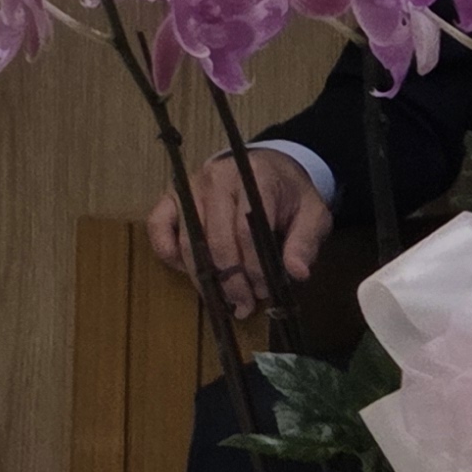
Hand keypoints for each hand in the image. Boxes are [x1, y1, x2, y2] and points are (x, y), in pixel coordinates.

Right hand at [146, 150, 326, 319]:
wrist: (268, 165)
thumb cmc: (289, 193)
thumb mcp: (312, 214)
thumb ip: (305, 242)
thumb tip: (297, 274)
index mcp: (253, 176)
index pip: (247, 229)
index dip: (253, 267)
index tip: (262, 293)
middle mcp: (216, 177)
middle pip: (216, 237)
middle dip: (230, 278)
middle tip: (243, 305)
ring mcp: (191, 185)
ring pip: (189, 237)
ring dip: (203, 274)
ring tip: (222, 299)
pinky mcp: (172, 194)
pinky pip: (158, 225)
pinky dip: (168, 252)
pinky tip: (188, 271)